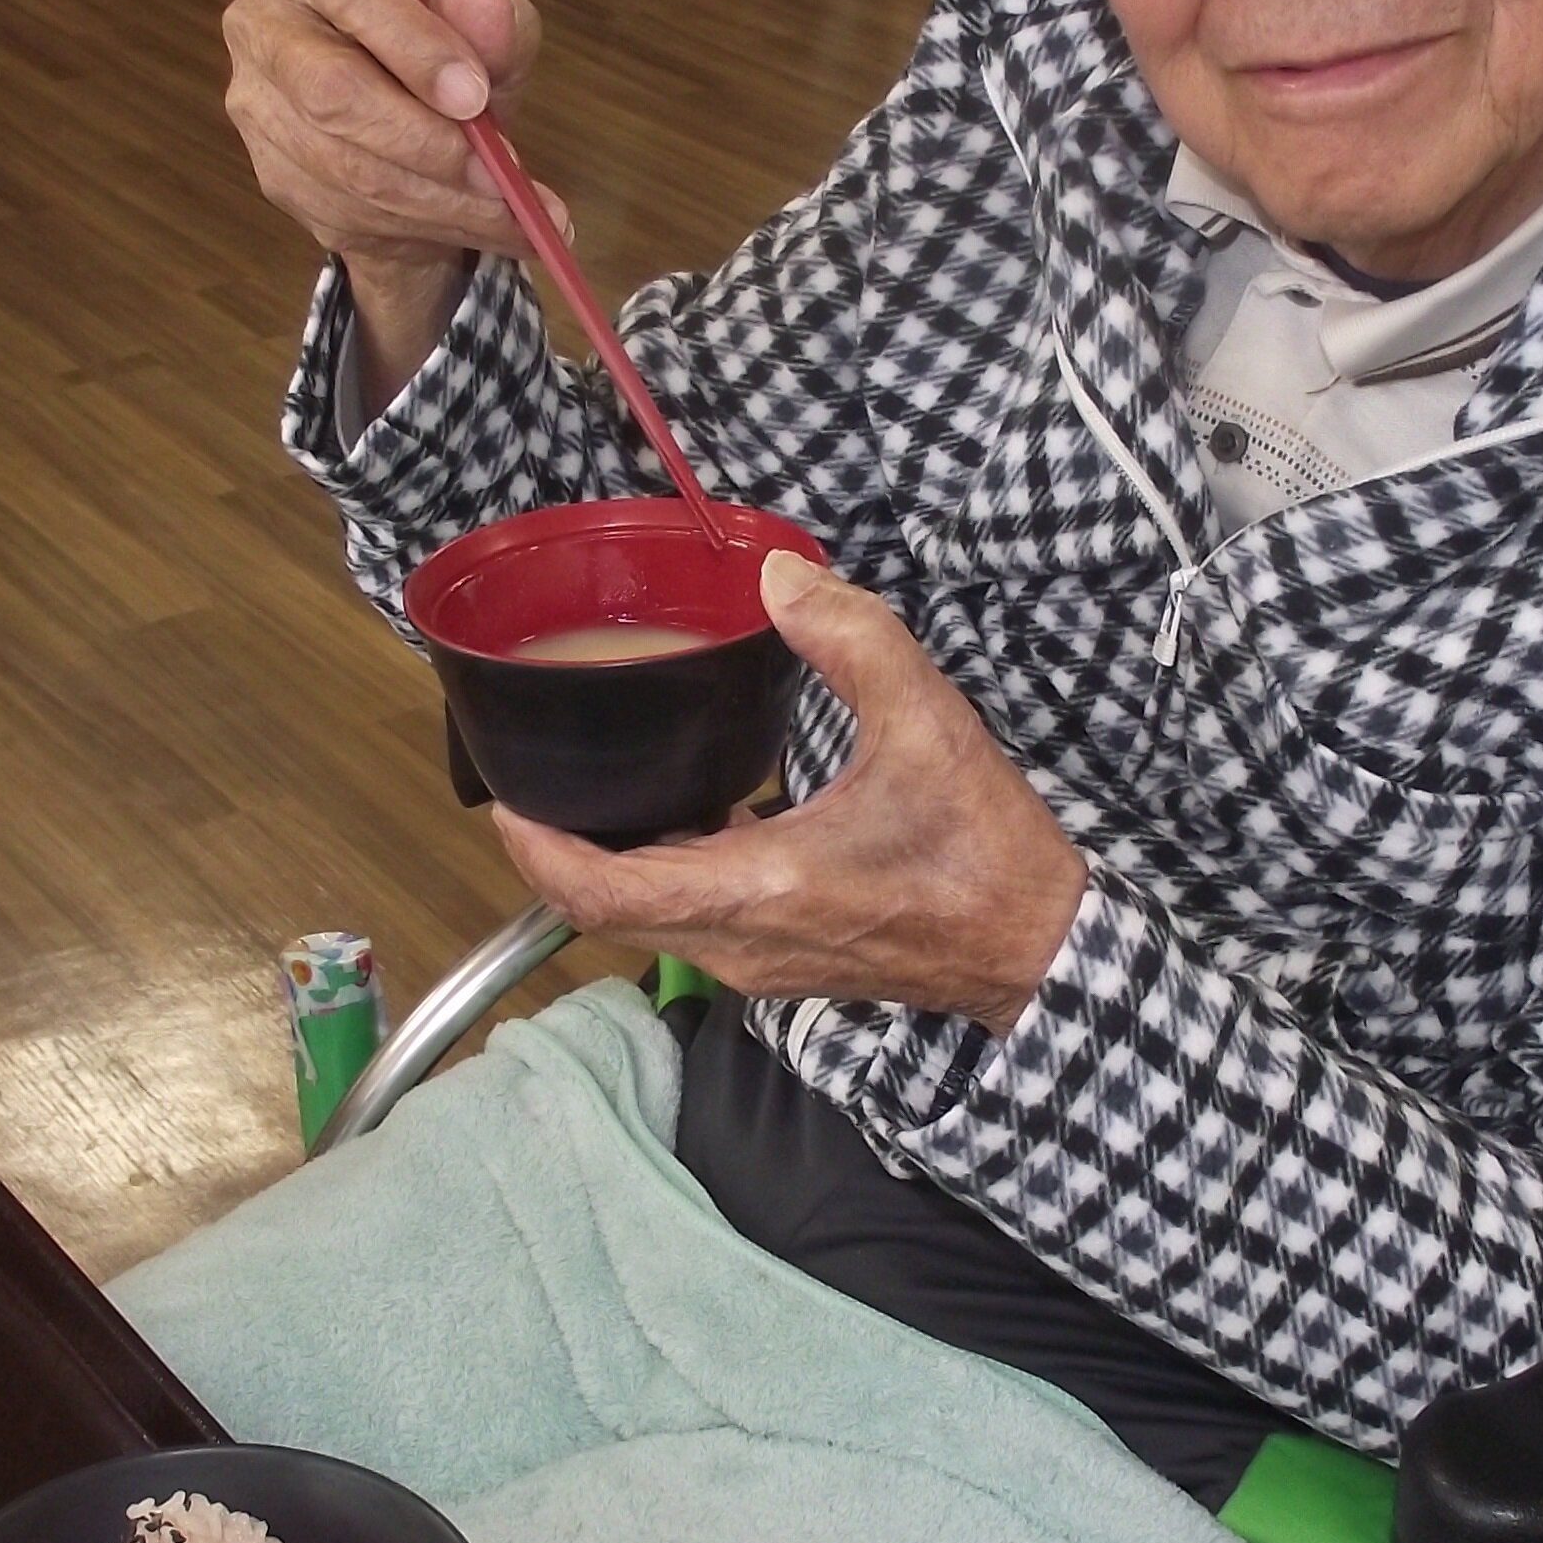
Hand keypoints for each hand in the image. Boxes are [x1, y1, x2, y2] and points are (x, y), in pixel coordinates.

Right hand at [223, 0, 568, 405]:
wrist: (411, 130)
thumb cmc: (445, 58)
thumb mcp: (488, 36)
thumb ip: (495, 19)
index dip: (411, 43)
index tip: (476, 95)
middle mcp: (265, 29)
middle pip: (329, 92)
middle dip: (425, 142)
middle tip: (499, 174)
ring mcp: (261, 110)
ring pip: (344, 169)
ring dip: (439, 201)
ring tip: (513, 215)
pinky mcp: (275, 178)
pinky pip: (351, 216)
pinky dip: (430, 230)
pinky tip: (486, 230)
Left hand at [495, 552, 1086, 1035]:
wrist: (1035, 949)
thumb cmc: (984, 854)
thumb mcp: (928, 724)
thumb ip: (853, 639)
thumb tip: (780, 579)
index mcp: (760, 888)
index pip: (604, 894)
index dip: (539, 852)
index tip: (508, 801)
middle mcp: (742, 940)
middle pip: (606, 912)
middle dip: (557, 853)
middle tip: (533, 785)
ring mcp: (758, 963)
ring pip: (647, 923)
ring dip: (609, 867)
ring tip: (591, 791)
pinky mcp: (781, 962)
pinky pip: (690, 924)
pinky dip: (663, 876)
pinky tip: (688, 815)